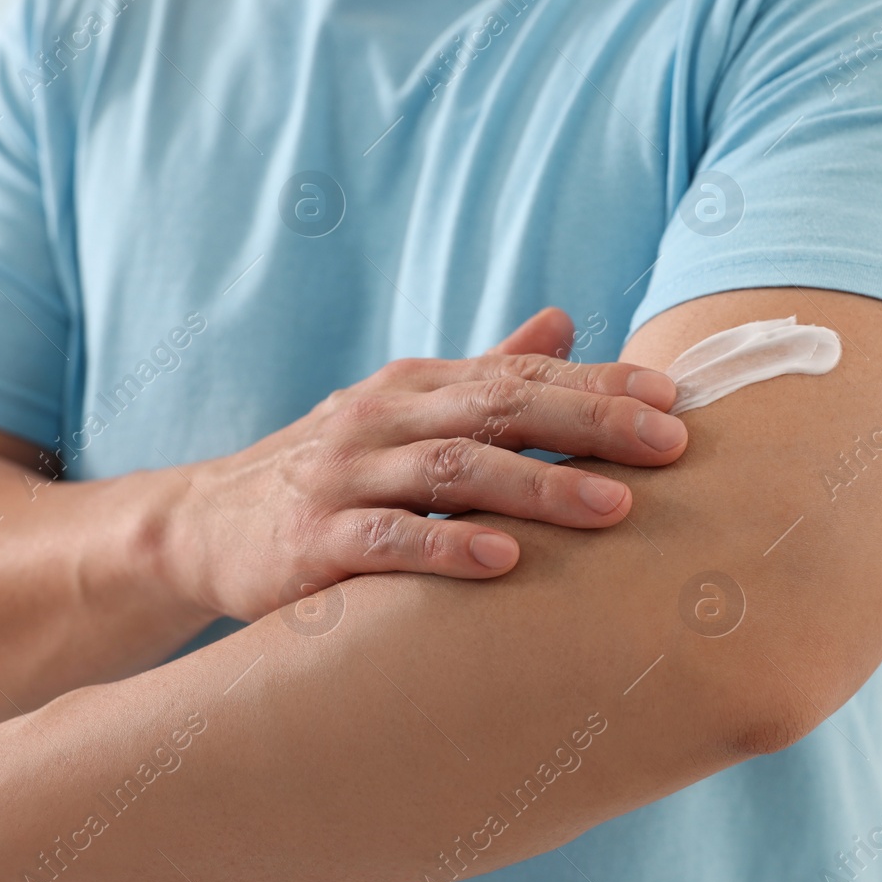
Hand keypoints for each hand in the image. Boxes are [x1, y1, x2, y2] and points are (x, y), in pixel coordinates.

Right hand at [164, 308, 685, 621]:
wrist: (206, 524)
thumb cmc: (333, 470)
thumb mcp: (406, 411)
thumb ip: (485, 372)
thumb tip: (566, 321)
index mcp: (417, 386)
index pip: (520, 374)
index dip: (599, 384)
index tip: (675, 400)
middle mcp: (384, 417)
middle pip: (499, 408)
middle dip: (590, 423)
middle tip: (672, 444)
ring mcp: (345, 476)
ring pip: (452, 470)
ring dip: (538, 487)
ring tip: (614, 507)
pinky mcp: (311, 540)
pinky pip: (387, 540)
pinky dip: (446, 546)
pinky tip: (504, 561)